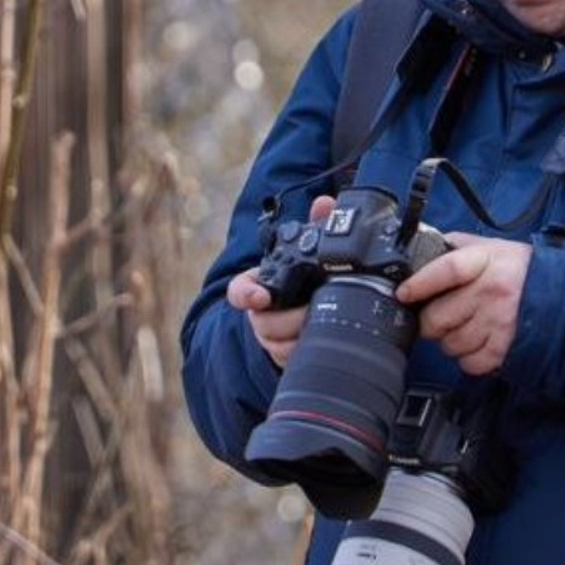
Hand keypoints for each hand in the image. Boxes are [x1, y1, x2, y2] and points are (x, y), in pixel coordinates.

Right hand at [226, 193, 334, 368]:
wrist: (306, 311)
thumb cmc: (305, 277)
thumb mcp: (310, 249)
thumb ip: (317, 223)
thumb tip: (324, 203)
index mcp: (259, 285)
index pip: (239, 291)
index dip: (246, 294)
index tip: (260, 297)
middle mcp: (259, 313)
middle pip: (265, 324)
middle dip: (291, 319)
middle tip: (314, 309)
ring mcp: (270, 338)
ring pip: (278, 346)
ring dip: (301, 336)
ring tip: (323, 324)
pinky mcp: (283, 357)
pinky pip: (290, 361)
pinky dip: (306, 353)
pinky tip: (324, 342)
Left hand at [396, 232, 530, 376]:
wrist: (560, 289)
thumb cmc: (518, 268)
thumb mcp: (489, 247)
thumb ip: (455, 246)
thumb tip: (422, 250)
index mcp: (485, 260)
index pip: (446, 270)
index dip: (419, 284)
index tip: (404, 293)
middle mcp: (492, 291)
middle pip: (439, 317)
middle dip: (430, 322)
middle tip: (437, 317)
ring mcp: (500, 322)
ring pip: (451, 344)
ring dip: (450, 341)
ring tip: (463, 328)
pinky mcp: (506, 347)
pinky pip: (471, 363)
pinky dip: (468, 359)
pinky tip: (475, 344)